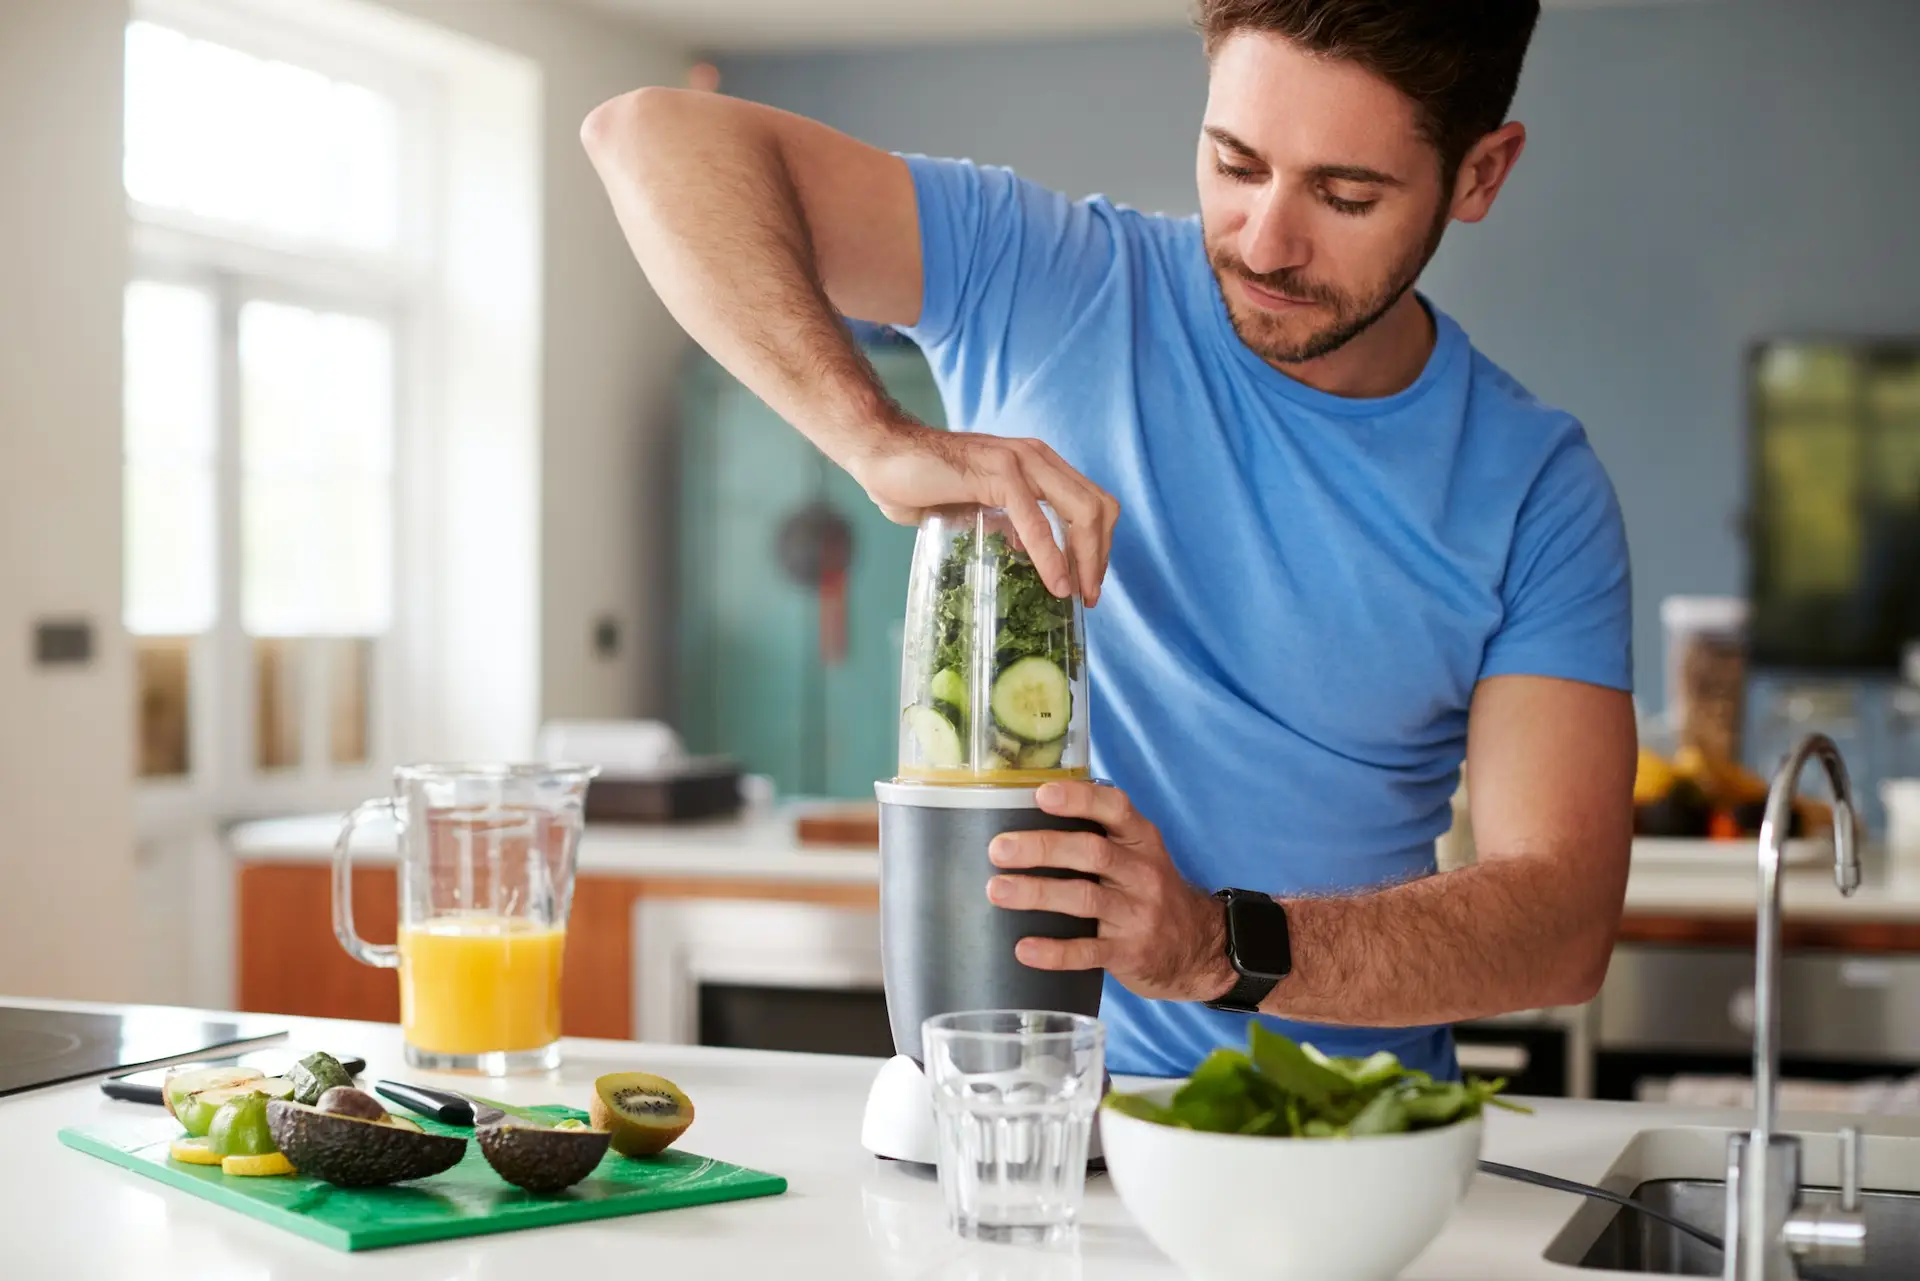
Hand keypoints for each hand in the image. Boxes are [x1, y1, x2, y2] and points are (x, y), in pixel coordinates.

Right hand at [844, 418, 1118, 604]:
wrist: (882, 454)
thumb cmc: (921, 480)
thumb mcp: (976, 508)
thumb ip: (1004, 523)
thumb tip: (1023, 552)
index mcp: (1037, 463)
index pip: (1091, 502)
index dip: (1099, 545)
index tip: (1087, 582)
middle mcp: (1037, 457)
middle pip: (1098, 507)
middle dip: (1100, 557)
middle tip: (1090, 597)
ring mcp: (1021, 461)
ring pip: (1080, 512)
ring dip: (1085, 560)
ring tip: (1077, 595)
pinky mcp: (998, 472)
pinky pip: (1036, 521)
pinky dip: (1052, 555)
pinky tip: (1055, 582)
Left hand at [986, 780, 1236, 1002]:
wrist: (1199, 948)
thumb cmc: (1150, 892)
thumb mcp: (1139, 855)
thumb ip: (1101, 835)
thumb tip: (1030, 810)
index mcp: (1142, 841)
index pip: (1115, 808)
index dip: (1079, 798)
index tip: (1041, 795)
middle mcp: (1143, 873)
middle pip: (1092, 852)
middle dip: (1043, 847)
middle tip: (999, 849)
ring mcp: (1138, 914)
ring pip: (1085, 898)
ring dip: (1038, 892)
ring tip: (997, 890)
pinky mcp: (1130, 953)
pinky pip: (1089, 952)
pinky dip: (1055, 951)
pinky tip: (1024, 949)